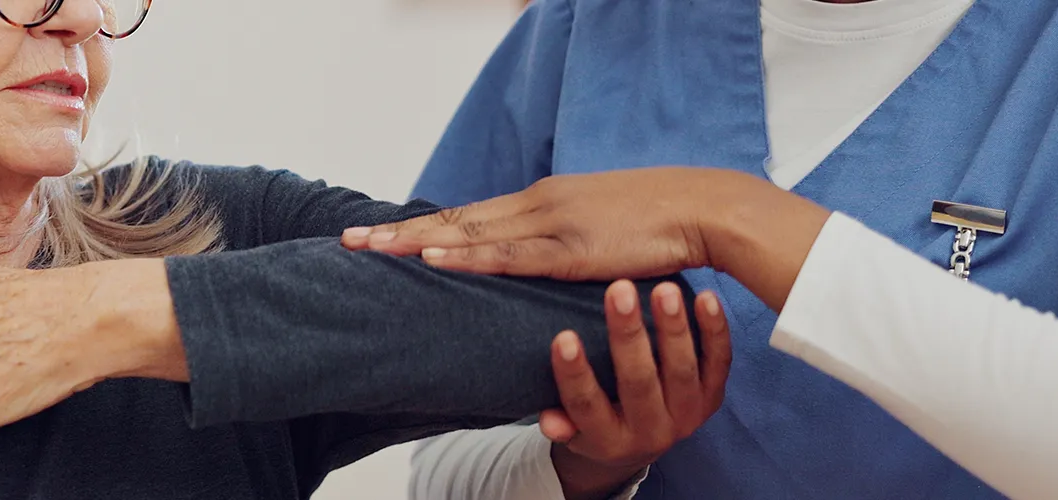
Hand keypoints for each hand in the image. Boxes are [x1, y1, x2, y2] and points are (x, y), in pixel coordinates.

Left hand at [340, 167, 828, 309]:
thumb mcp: (600, 230)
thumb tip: (542, 261)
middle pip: (455, 220)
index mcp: (542, 201)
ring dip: (417, 243)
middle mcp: (537, 205)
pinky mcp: (569, 246)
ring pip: (468, 234)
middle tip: (352, 243)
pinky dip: (466, 256)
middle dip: (401, 233)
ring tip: (373, 251)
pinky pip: (507, 254)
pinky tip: (434, 259)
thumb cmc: (659, 223)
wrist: (705, 208)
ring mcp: (550, 222)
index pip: (470, 215)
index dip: (424, 227)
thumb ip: (565, 244)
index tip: (383, 234)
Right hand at [541, 280, 731, 498]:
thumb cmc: (597, 422)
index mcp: (609, 442)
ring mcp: (686, 416)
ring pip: (682, 371)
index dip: (574, 374)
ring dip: (673, 328)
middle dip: (628, 336)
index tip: (563, 336)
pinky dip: (715, 330)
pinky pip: (719, 363)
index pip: (587, 407)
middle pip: (639, 384)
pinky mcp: (712, 398)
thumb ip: (559, 423)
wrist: (642, 443)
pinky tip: (706, 296)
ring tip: (664, 289)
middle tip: (619, 291)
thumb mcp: (573, 430)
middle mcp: (651, 433)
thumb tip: (547, 420)